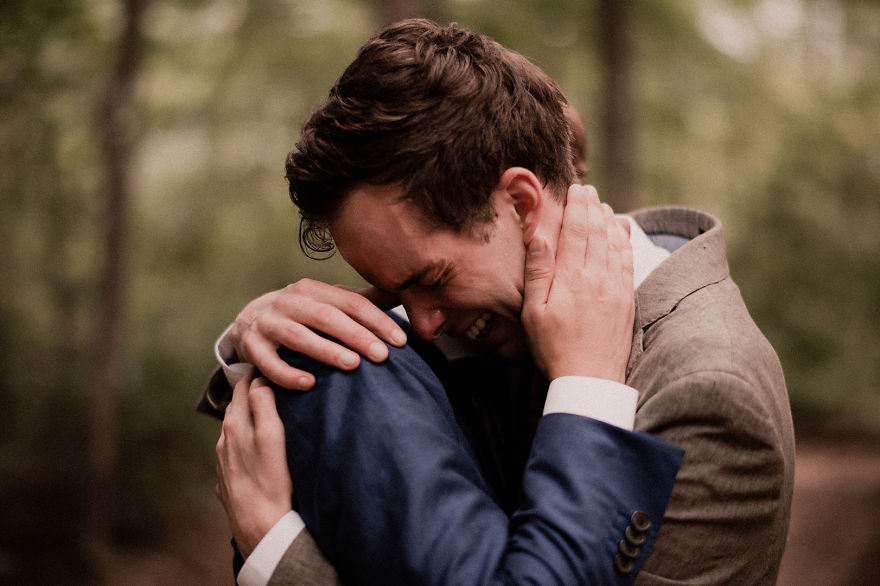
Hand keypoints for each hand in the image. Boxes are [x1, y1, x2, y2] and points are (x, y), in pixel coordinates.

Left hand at [216, 369, 292, 558]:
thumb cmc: (272, 480)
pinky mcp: (228, 480)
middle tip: (267, 379)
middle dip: (249, 392)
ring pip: (233, 430)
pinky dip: (243, 440)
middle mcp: (224, 441)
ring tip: (263, 410)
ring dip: (245, 417)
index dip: (255, 372)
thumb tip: (259, 380)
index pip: (243, 387)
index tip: (268, 361)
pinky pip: (233, 452)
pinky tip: (255, 446)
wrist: (260, 527)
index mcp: (235, 425)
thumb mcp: (273, 436)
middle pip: (235, 407)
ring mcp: (223, 462)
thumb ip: (264, 404)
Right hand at [229, 279, 406, 389]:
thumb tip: (402, 294)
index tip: (400, 341)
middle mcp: (289, 302)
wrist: (247, 321)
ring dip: (326, 351)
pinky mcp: (251, 347)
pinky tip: (310, 384)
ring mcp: (268, 323)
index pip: (350, 303)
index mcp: (312, 289)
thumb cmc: (301, 314)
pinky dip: (288, 374)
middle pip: (326, 317)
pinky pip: (269, 363)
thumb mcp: (326, 302)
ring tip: (353, 365)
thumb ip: (361, 301)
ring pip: (298, 336)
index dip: (376, 320)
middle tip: (382, 356)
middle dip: (356, 335)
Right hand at [521, 185, 633, 381]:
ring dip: (608, 219)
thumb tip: (538, 235)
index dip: (576, 206)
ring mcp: (615, 287)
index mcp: (572, 277)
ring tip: (602, 205)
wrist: (590, 379)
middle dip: (592, 206)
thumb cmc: (554, 348)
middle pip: (596, 231)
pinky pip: (628, 261)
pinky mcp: (627, 299)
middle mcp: (597, 277)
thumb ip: (538, 271)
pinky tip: (620, 232)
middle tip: (588, 189)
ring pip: (614, 243)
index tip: (576, 188)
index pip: (576, 231)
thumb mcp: (534, 312)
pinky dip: (624, 241)